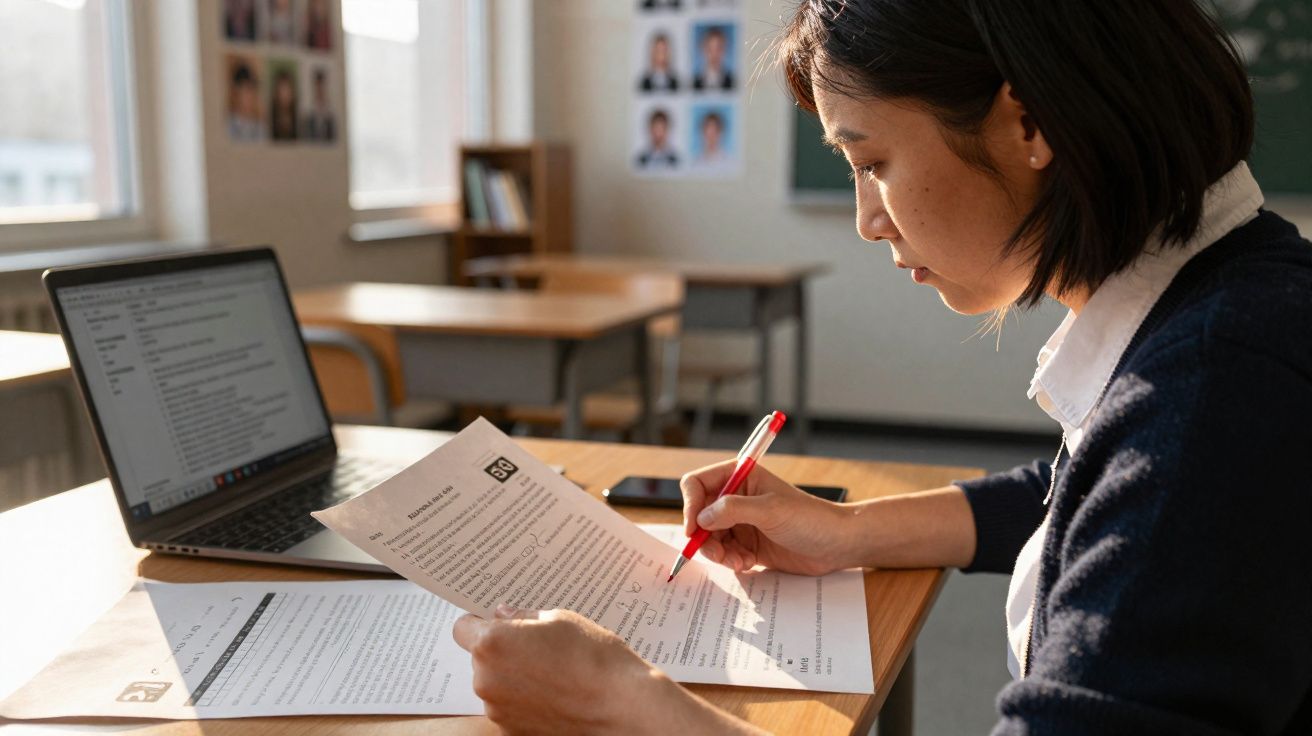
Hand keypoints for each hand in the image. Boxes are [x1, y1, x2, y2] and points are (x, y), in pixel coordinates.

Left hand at [454, 606, 744, 734]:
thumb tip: (504, 616)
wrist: (621, 706)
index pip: (463, 627)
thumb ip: (524, 617)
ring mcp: (498, 709)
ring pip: (495, 682)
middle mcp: (486, 679)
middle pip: (480, 656)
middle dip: (501, 648)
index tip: (497, 622)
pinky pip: (509, 704)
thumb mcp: (560, 619)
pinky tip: (554, 691)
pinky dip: (523, 697)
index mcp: (493, 644)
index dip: (480, 622)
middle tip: (537, 643)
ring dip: (512, 674)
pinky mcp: (512, 729)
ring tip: (552, 670)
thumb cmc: (594, 658)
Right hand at [680, 460, 855, 575]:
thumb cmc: (810, 518)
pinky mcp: (747, 544)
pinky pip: (724, 553)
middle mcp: (736, 497)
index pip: (698, 484)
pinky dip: (730, 561)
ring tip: (737, 561)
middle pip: (699, 515)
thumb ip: (733, 510)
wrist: (837, 545)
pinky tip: (747, 563)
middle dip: (703, 537)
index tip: (693, 529)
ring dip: (718, 553)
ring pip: (709, 538)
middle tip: (716, 555)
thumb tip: (701, 518)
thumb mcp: (770, 510)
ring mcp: (741, 522)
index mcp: (740, 476)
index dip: (690, 505)